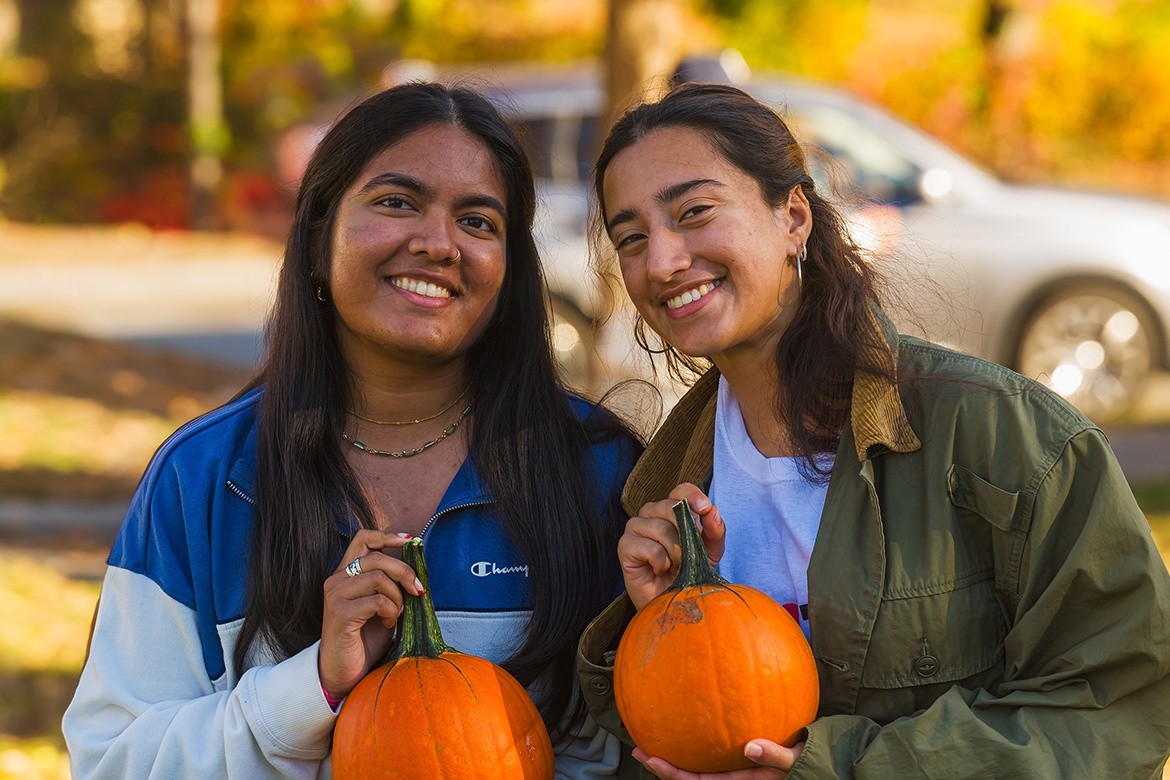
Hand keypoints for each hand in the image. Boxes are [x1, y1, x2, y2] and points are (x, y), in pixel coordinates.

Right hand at [318, 530, 422, 699]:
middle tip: (418, 591)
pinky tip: (387, 623)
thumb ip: (391, 585)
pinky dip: (391, 612)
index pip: (363, 539)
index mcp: (345, 573)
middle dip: (405, 572)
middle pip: (378, 557)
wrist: (344, 672)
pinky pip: (379, 601)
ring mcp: (336, 595)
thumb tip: (416, 568)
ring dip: (398, 597)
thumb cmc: (364, 639)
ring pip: (380, 578)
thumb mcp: (382, 605)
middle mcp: (336, 580)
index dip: (387, 536)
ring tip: (395, 614)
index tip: (409, 541)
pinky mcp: (341, 613)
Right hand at [618, 483, 725, 610]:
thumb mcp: (710, 551)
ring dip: (675, 552)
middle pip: (670, 506)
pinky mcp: (625, 546)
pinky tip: (660, 570)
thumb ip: (715, 530)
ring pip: (661, 528)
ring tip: (676, 566)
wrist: (674, 602)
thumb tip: (712, 511)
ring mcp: (635, 528)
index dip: (693, 495)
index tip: (704, 508)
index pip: (680, 490)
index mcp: (670, 509)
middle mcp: (650, 513)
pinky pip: (648, 547)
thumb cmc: (689, 573)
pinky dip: (660, 561)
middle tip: (689, 554)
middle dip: (686, 533)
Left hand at [633, 740, 803, 778]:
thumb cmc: (807, 762)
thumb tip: (750, 748)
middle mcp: (731, 779)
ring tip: (650, 743)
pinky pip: (707, 758)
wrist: (819, 763)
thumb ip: (774, 756)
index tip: (652, 760)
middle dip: (662, 768)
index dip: (673, 774)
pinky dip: (691, 749)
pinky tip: (681, 732)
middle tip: (638, 750)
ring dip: (672, 759)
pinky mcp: (735, 761)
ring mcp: (731, 771)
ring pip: (695, 770)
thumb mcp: (794, 760)